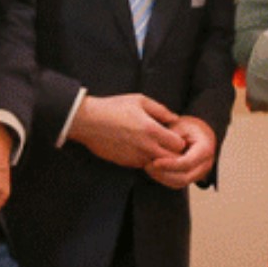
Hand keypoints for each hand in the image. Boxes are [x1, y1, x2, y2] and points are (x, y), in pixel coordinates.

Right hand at [70, 93, 187, 169]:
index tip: (174, 135)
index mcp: (151, 130)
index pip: (179, 144)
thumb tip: (175, 118)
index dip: (180, 141)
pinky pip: (143, 165)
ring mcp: (135, 157)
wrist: (87, 122)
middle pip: (172, 159)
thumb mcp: (139, 101)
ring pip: (158, 165)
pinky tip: (140, 149)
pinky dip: (145, 160)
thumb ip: (160, 110)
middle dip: (173, 153)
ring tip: (153, 146)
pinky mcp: (125, 163)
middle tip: (168, 145)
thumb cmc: (113, 108)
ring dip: (160, 158)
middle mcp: (146, 146)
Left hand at [146, 116, 217, 189]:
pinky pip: (177, 183)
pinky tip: (153, 170)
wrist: (199, 131)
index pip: (187, 163)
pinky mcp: (191, 177)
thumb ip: (170, 138)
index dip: (169, 164)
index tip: (154, 162)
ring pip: (179, 183)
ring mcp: (199, 173)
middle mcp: (205, 164)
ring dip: (161, 178)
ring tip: (147, 167)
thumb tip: (156, 150)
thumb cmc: (187, 126)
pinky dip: (164, 179)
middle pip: (184, 178)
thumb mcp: (180, 126)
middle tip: (147, 165)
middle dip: (163, 174)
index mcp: (205, 149)